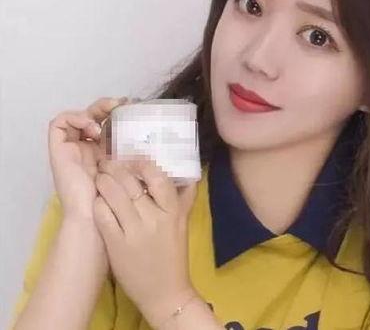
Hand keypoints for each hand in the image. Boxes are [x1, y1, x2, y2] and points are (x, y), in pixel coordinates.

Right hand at [48, 96, 128, 220]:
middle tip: (121, 104)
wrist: (95, 217)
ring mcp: (72, 148)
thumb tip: (163, 136)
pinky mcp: (58, 150)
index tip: (134, 107)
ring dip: (92, 111)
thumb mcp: (133, 168)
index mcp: (104, 151)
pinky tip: (93, 128)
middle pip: (92, 115)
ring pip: (76, 116)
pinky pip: (58, 124)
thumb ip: (140, 154)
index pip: (107, 122)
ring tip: (106, 119)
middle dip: (106, 106)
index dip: (117, 111)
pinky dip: (75, 118)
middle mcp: (87, 147)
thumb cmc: (117, 198)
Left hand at [93, 154, 200, 328]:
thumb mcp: (182, 224)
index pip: (157, 177)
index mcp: (172, 212)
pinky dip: (98, 204)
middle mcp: (154, 218)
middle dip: (116, 168)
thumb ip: (185, 199)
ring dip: (103, 182)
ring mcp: (133, 231)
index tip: (133, 160)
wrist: (165, 292)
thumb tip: (189, 174)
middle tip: (108, 163)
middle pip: (130, 182)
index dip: (141, 164)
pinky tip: (97, 201)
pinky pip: (102, 215)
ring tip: (100, 177)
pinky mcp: (116, 244)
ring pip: (113, 195)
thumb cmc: (174, 254)